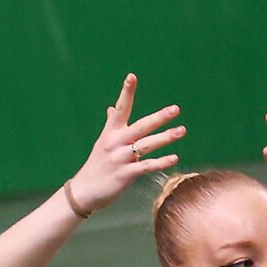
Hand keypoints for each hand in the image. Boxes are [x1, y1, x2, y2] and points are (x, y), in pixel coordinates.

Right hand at [69, 74, 184, 213]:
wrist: (85, 190)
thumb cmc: (97, 165)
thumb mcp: (102, 142)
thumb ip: (110, 125)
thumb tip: (111, 108)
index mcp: (110, 132)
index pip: (120, 108)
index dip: (126, 92)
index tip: (132, 76)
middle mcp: (115, 142)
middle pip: (140, 126)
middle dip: (158, 117)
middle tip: (175, 109)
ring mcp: (120, 158)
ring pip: (146, 145)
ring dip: (165, 137)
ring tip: (181, 130)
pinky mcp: (125, 174)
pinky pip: (146, 166)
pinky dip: (161, 162)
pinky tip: (174, 158)